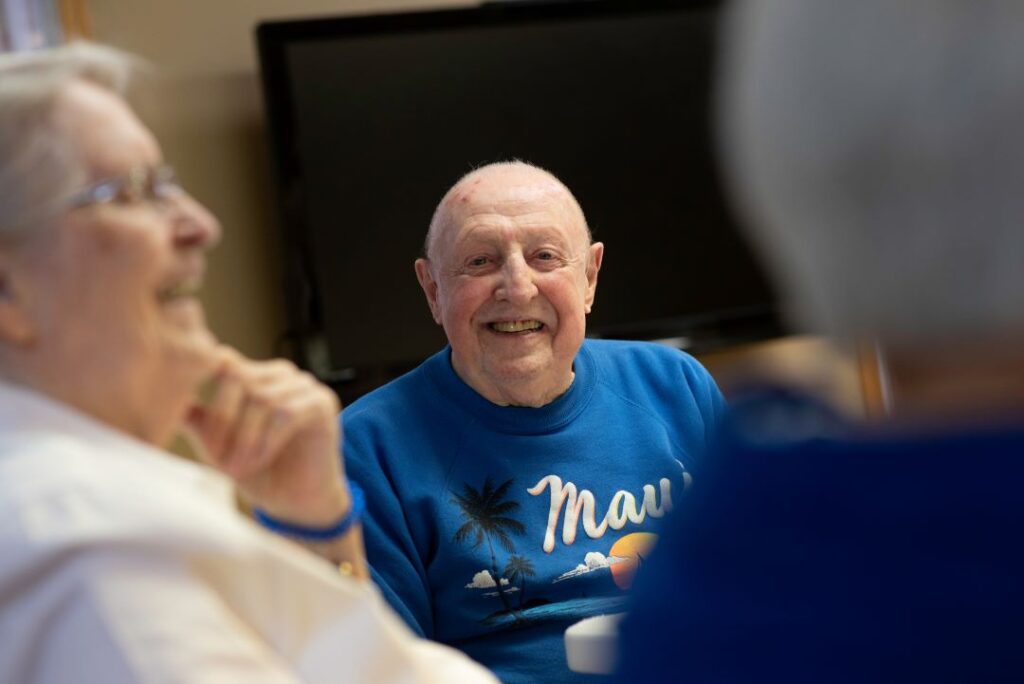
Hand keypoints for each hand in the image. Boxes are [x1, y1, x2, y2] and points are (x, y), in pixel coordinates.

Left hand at [185, 347, 349, 526]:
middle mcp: (281, 375)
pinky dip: (267, 440)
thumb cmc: (261, 473)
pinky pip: (287, 413)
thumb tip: (167, 402)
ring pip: (262, 398)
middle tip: (215, 456)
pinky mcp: (322, 404)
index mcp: (256, 376)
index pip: (226, 360)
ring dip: (244, 437)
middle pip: (240, 378)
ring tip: (236, 468)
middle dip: (223, 419)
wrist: (299, 503)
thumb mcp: (221, 447)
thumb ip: (200, 422)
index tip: (189, 417)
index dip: (205, 385)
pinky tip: (259, 460)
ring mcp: (305, 386)